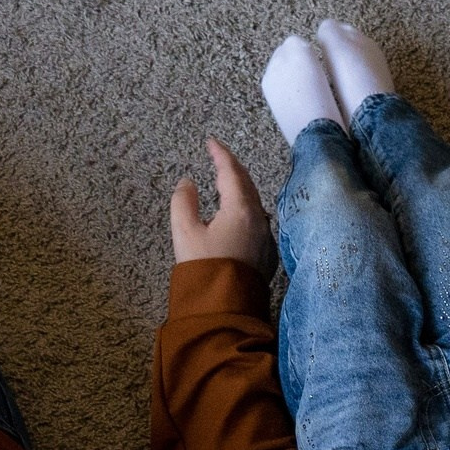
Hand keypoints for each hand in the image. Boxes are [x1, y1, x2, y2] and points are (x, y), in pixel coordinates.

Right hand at [168, 138, 271, 270]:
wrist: (224, 308)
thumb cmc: (204, 269)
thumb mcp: (184, 231)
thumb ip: (183, 201)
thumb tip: (188, 183)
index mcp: (240, 210)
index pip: (231, 172)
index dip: (220, 154)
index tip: (210, 142)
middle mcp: (259, 221)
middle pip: (247, 184)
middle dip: (232, 167)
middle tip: (218, 156)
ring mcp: (265, 238)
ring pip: (254, 202)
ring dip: (240, 187)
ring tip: (224, 180)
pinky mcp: (266, 254)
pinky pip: (257, 220)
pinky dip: (245, 207)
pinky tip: (236, 210)